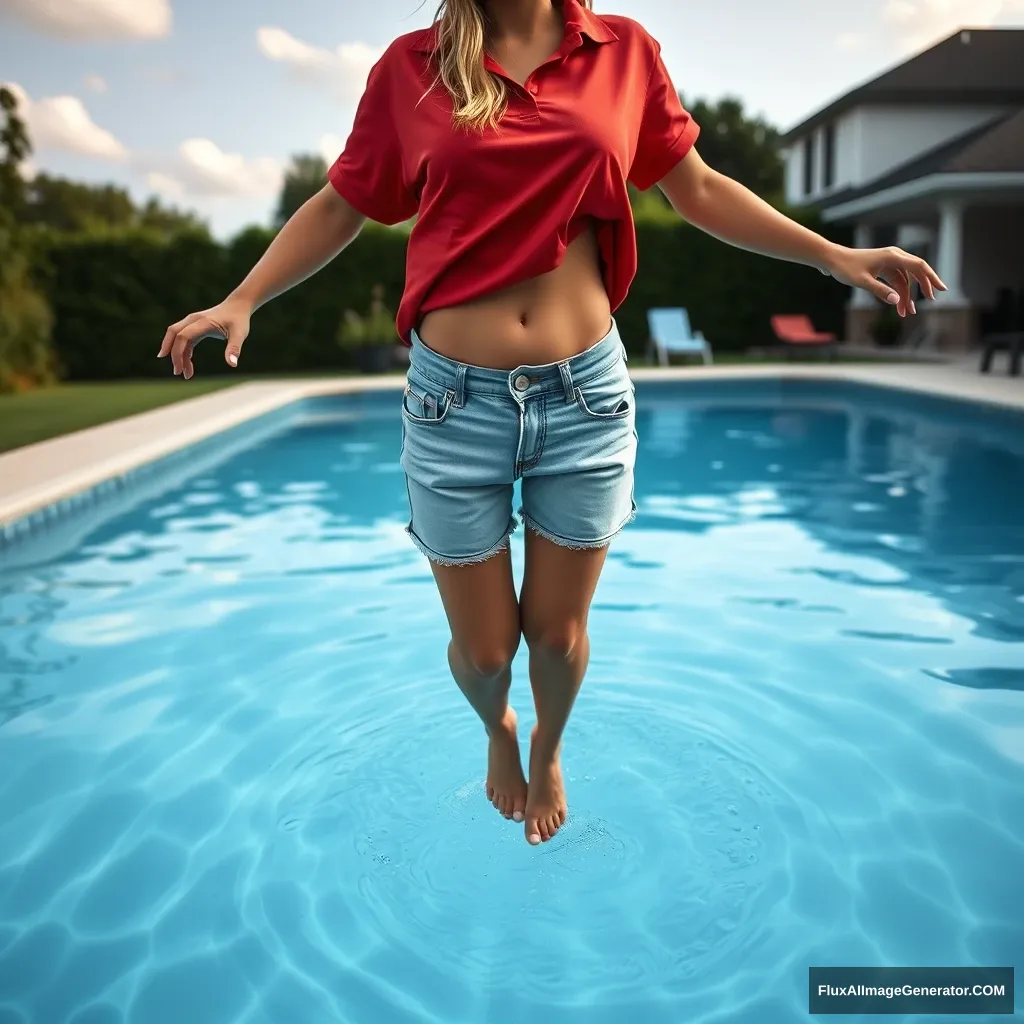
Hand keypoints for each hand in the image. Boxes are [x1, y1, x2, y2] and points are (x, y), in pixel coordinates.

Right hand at [158, 296, 252, 378]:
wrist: (238, 306)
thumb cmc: (239, 320)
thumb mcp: (240, 334)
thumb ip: (234, 348)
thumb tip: (232, 364)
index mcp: (203, 322)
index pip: (183, 336)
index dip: (178, 351)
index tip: (180, 368)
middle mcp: (193, 320)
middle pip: (174, 334)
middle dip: (172, 353)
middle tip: (178, 372)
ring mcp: (192, 322)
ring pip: (177, 338)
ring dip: (178, 355)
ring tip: (185, 374)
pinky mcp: (194, 327)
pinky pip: (184, 340)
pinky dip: (184, 352)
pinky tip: (188, 365)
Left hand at [824, 244, 946, 317]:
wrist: (833, 259)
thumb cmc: (846, 269)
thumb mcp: (863, 282)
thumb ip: (880, 291)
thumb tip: (897, 301)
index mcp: (893, 257)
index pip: (919, 266)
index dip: (932, 278)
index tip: (941, 289)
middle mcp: (895, 256)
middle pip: (917, 272)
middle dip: (924, 287)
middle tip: (931, 301)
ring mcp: (890, 262)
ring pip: (906, 279)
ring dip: (907, 296)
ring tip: (908, 313)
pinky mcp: (884, 267)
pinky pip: (897, 280)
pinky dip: (899, 292)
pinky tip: (899, 305)